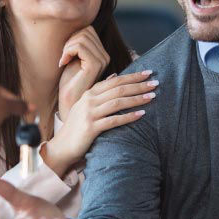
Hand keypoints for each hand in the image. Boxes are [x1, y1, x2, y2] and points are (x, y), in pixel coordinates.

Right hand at [42, 70, 157, 176]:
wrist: (62, 146)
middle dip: (138, 85)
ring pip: (117, 102)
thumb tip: (114, 76)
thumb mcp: (85, 104)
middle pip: (118, 89)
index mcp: (89, 93)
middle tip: (155, 83)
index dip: (132, 76)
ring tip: (152, 97)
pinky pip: (113, 120)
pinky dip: (128, 117)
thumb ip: (99, 90)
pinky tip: (141, 115)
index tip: (148, 73)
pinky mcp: (91, 128)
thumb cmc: (77, 126)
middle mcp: (89, 100)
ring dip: (136, 99)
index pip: (115, 81)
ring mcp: (89, 114)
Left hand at [58, 26, 109, 121]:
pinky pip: (79, 47)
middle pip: (86, 31)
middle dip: (70, 40)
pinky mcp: (95, 65)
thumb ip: (78, 44)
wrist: (68, 101)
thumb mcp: (74, 58)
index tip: (66, 52)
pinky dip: (67, 51)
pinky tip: (63, 63)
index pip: (88, 29)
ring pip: (82, 37)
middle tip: (64, 56)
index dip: (73, 36)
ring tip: (64, 60)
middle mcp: (105, 56)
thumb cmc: (69, 81)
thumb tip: (82, 26)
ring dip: (67, 47)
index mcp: (101, 53)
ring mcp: (102, 60)